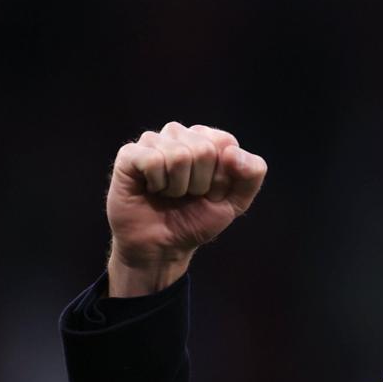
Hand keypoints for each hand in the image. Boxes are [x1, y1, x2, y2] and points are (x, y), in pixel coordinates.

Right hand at [104, 122, 267, 294]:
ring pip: (178, 155)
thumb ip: (252, 174)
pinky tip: (151, 189)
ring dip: (177, 187)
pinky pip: (152, 160)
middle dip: (200, 183)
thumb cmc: (196, 220)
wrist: (162, 246)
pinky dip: (156, 184)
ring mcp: (154, 141)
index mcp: (208, 140)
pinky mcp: (130, 153)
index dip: (221, 177)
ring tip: (169, 193)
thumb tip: (232, 152)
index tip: (210, 192)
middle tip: (187, 195)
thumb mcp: (235, 202)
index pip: (226, 144)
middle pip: (203, 149)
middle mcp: (181, 134)